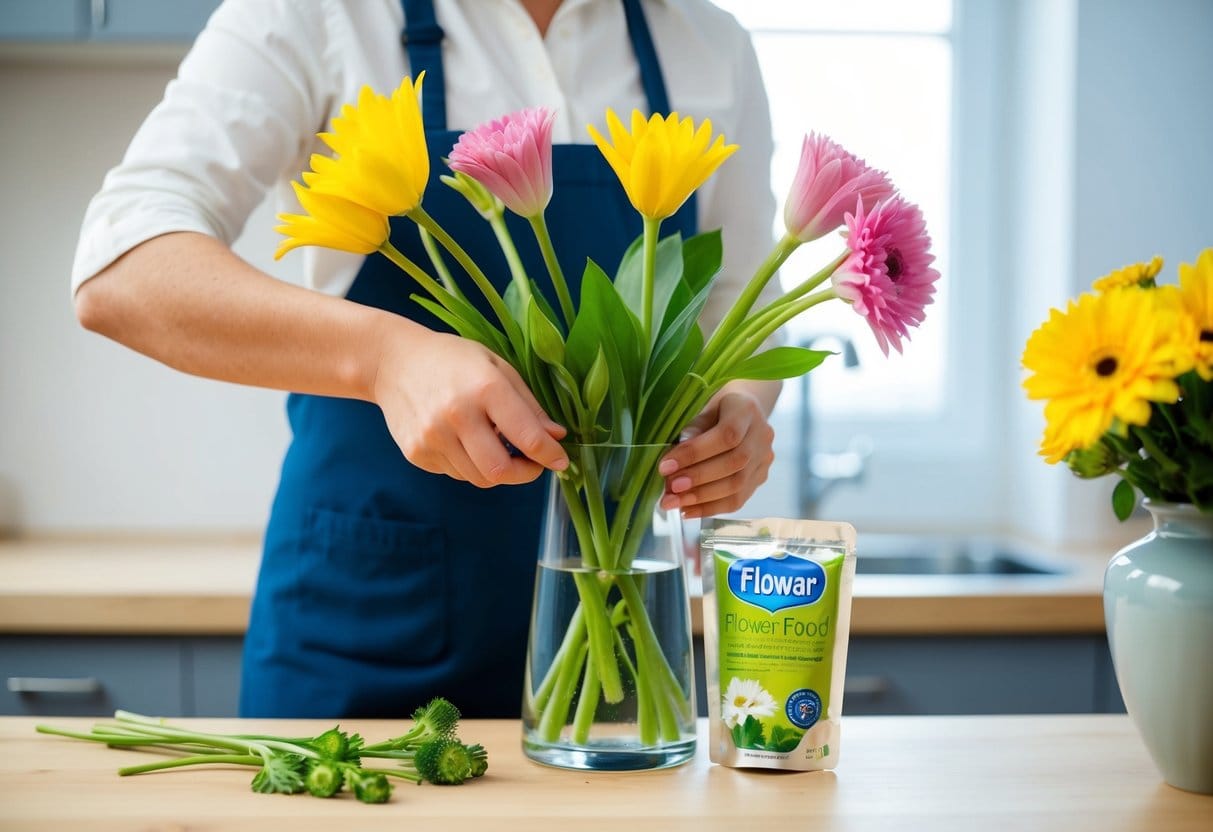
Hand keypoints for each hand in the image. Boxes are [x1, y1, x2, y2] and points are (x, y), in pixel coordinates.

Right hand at [373, 324, 567, 486]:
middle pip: (500, 471)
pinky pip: (455, 473)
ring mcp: (432, 437)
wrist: (393, 361)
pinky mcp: (416, 453)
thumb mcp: (497, 367)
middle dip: (524, 474)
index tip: (561, 461)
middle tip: (532, 464)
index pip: (527, 437)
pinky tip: (463, 440)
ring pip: (478, 478)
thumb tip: (556, 436)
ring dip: (496, 470)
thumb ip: (528, 405)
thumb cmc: (453, 361)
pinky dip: (468, 465)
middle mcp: (457, 415)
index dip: (549, 455)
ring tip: (494, 445)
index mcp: (485, 388)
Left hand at [657, 387, 775, 518]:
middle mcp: (762, 435)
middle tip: (669, 489)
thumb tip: (672, 463)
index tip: (665, 466)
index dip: (695, 453)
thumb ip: (690, 430)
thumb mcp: (701, 406)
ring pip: (738, 486)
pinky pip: (738, 499)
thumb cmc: (714, 404)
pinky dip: (711, 508)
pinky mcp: (761, 477)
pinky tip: (688, 510)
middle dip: (698, 479)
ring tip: (673, 503)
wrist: (742, 407)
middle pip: (734, 463)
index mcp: (746, 410)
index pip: (726, 436)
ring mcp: (765, 458)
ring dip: (701, 499)